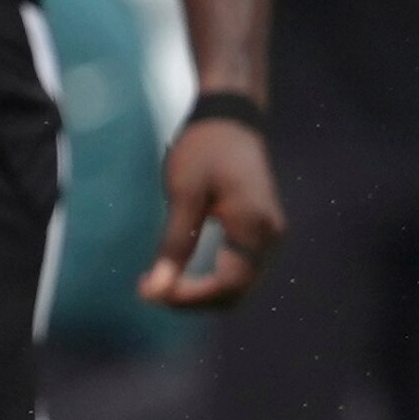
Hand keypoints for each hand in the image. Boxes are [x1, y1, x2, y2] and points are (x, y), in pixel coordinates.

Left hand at [143, 115, 282, 309]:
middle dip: (193, 300)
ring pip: (238, 285)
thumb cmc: (205, 150)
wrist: (230, 119)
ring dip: (201, 293)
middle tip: (148, 290)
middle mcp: (270, 238)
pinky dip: (210, 279)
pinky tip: (179, 272)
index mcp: (256, 229)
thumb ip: (174, 244)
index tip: (149, 294)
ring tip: (159, 282)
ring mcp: (269, 236)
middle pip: (236, 293)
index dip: (189, 299)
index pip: (228, 286)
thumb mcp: (184, 195)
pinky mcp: (259, 232)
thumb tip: (158, 290)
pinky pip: (238, 270)